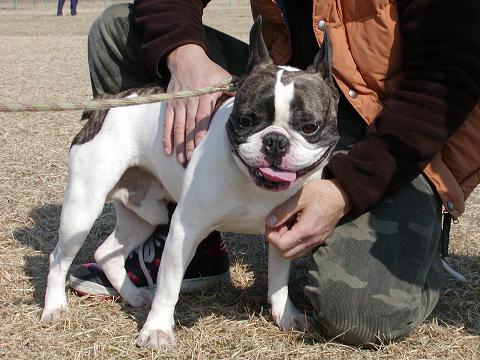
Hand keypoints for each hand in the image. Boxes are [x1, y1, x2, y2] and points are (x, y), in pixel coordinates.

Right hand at [165, 44, 230, 163]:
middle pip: (190, 126)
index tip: (201, 147)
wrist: (186, 58)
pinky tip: (168, 151)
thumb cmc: (209, 71)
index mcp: (205, 96)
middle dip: (190, 145)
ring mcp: (179, 104)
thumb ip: (234, 91)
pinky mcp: (170, 105)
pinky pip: (167, 123)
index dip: (201, 132)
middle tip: (191, 161)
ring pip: (178, 127)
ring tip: (181, 161)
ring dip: (179, 145)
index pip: (202, 117)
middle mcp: (190, 101)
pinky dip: (166, 137)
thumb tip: (247, 104)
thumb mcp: (224, 77)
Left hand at [265, 179, 351, 258]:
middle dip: (277, 241)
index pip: (281, 245)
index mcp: (306, 231)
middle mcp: (311, 240)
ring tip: (286, 224)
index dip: (271, 235)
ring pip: (293, 253)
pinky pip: (301, 248)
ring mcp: (316, 241)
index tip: (272, 222)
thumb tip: (270, 222)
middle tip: (278, 224)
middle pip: (285, 254)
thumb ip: (284, 211)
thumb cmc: (323, 193)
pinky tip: (294, 225)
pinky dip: (293, 241)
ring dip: (285, 242)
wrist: (343, 194)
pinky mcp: (319, 239)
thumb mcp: (300, 197)